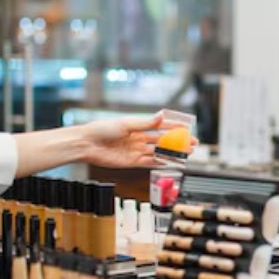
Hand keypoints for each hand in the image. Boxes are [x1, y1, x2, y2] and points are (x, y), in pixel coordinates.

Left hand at [79, 112, 197, 168]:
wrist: (86, 144)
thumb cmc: (101, 130)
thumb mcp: (125, 124)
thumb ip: (145, 123)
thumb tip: (161, 115)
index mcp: (137, 126)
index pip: (160, 126)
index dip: (174, 127)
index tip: (187, 128)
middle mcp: (138, 138)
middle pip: (162, 140)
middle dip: (177, 142)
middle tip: (192, 144)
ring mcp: (135, 150)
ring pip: (158, 152)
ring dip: (172, 153)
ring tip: (186, 154)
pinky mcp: (131, 162)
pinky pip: (149, 162)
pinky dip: (160, 163)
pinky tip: (171, 162)